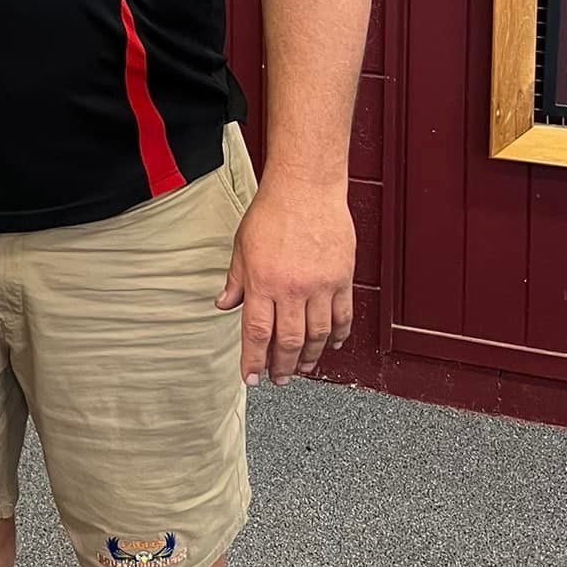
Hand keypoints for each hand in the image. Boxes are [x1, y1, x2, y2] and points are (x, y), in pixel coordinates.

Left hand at [216, 175, 354, 385]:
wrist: (306, 187)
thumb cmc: (272, 212)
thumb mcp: (242, 246)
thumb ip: (235, 280)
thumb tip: (223, 305)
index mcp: (262, 282)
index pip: (256, 333)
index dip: (253, 361)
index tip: (252, 378)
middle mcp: (292, 288)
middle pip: (289, 341)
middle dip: (283, 367)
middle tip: (280, 379)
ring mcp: (320, 285)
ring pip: (318, 335)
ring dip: (311, 357)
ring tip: (303, 367)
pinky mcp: (342, 279)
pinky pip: (343, 316)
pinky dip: (338, 335)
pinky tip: (332, 344)